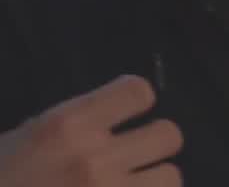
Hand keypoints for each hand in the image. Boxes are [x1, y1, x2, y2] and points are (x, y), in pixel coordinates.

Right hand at [0, 74, 182, 185]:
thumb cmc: (4, 174)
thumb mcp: (31, 137)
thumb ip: (80, 125)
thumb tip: (123, 116)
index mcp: (67, 126)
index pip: (139, 92)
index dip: (138, 102)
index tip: (128, 113)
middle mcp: (94, 158)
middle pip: (169, 134)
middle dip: (154, 144)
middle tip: (135, 155)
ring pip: (172, 177)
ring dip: (155, 181)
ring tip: (133, 185)